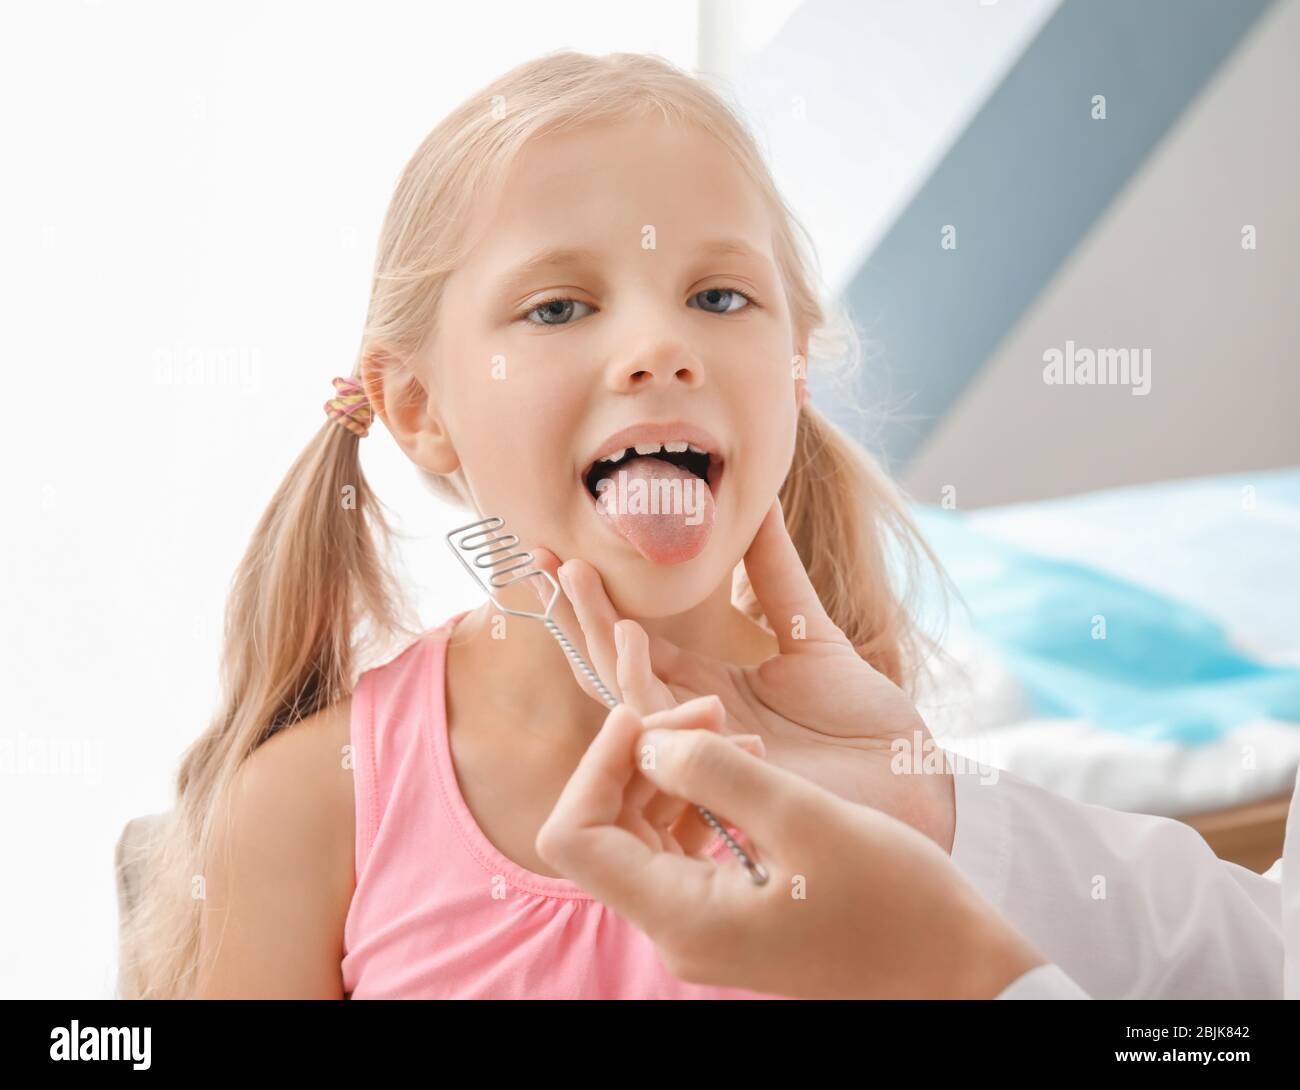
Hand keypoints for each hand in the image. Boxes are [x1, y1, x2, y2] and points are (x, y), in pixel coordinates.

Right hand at [530, 499, 953, 850]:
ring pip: (624, 691)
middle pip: (614, 664)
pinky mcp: (719, 773)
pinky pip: (665, 729)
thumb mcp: (815, 636)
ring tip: (574, 575)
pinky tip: (629, 634)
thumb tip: (760, 502)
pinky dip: (640, 684)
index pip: (635, 642)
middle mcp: (692, 720)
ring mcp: (701, 748)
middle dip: (574, 614)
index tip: (562, 548)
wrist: (912, 788)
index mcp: (709, 689)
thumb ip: (777, 577)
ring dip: (595, 634)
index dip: (598, 600)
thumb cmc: (871, 728)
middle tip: (539, 556)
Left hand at [535, 698, 1043, 998]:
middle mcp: (674, 925)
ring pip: (638, 827)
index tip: (650, 715)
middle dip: (639, 753)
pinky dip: (697, 792)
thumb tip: (646, 741)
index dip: (596, 763)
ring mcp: (697, 918)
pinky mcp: (724, 906)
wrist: (954, 966)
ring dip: (669, 767)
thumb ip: (715, 772)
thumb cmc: (896, 901)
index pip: (576, 835)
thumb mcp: (805, 819)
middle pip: (602, 825)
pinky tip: (744, 762)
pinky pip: (678, 839)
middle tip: (707, 709)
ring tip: (733, 730)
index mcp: (680, 915)